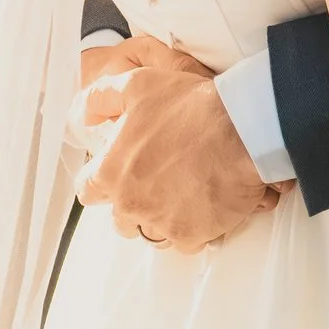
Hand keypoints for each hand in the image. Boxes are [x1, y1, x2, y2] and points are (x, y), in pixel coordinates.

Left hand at [79, 32, 278, 248]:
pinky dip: (194, 229)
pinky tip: (205, 208)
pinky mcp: (192, 234)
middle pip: (120, 220)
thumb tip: (86, 116)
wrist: (242, 128)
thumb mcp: (137, 86)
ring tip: (184, 196)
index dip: (102, 182)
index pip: (88, 191)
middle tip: (159, 185)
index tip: (119, 176)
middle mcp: (131, 203)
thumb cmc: (191, 106)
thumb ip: (101, 99)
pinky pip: (185, 243)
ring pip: (152, 233)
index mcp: (112, 172)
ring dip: (163, 219)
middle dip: (135, 204)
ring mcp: (161, 222)